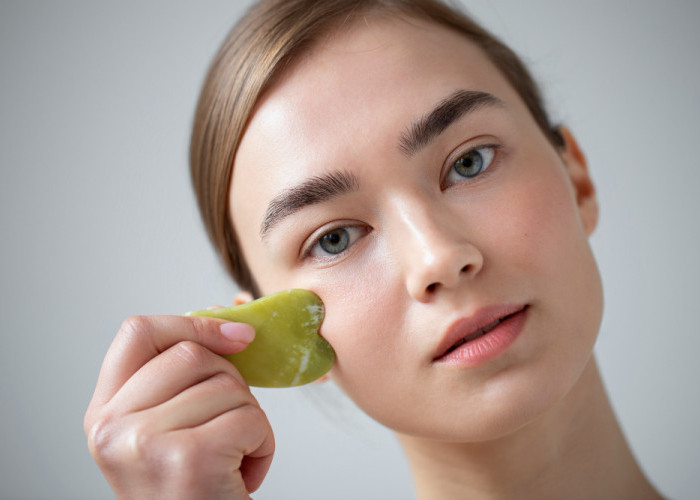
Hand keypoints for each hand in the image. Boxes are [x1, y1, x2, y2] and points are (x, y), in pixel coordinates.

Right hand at [84, 314, 273, 498]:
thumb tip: (237, 313)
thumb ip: (185, 374)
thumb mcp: (170, 427)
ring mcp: (144, 443)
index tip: (237, 336)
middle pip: (193, 355)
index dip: (191, 323)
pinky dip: (263, 445)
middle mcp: (111, 427)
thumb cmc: (193, 488)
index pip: (138, 332)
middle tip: (224, 430)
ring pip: (229, 386)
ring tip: (230, 459)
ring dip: (250, 421)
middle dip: (230, 387)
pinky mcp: (186, 459)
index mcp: (103, 412)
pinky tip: (241, 475)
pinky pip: (250, 418)